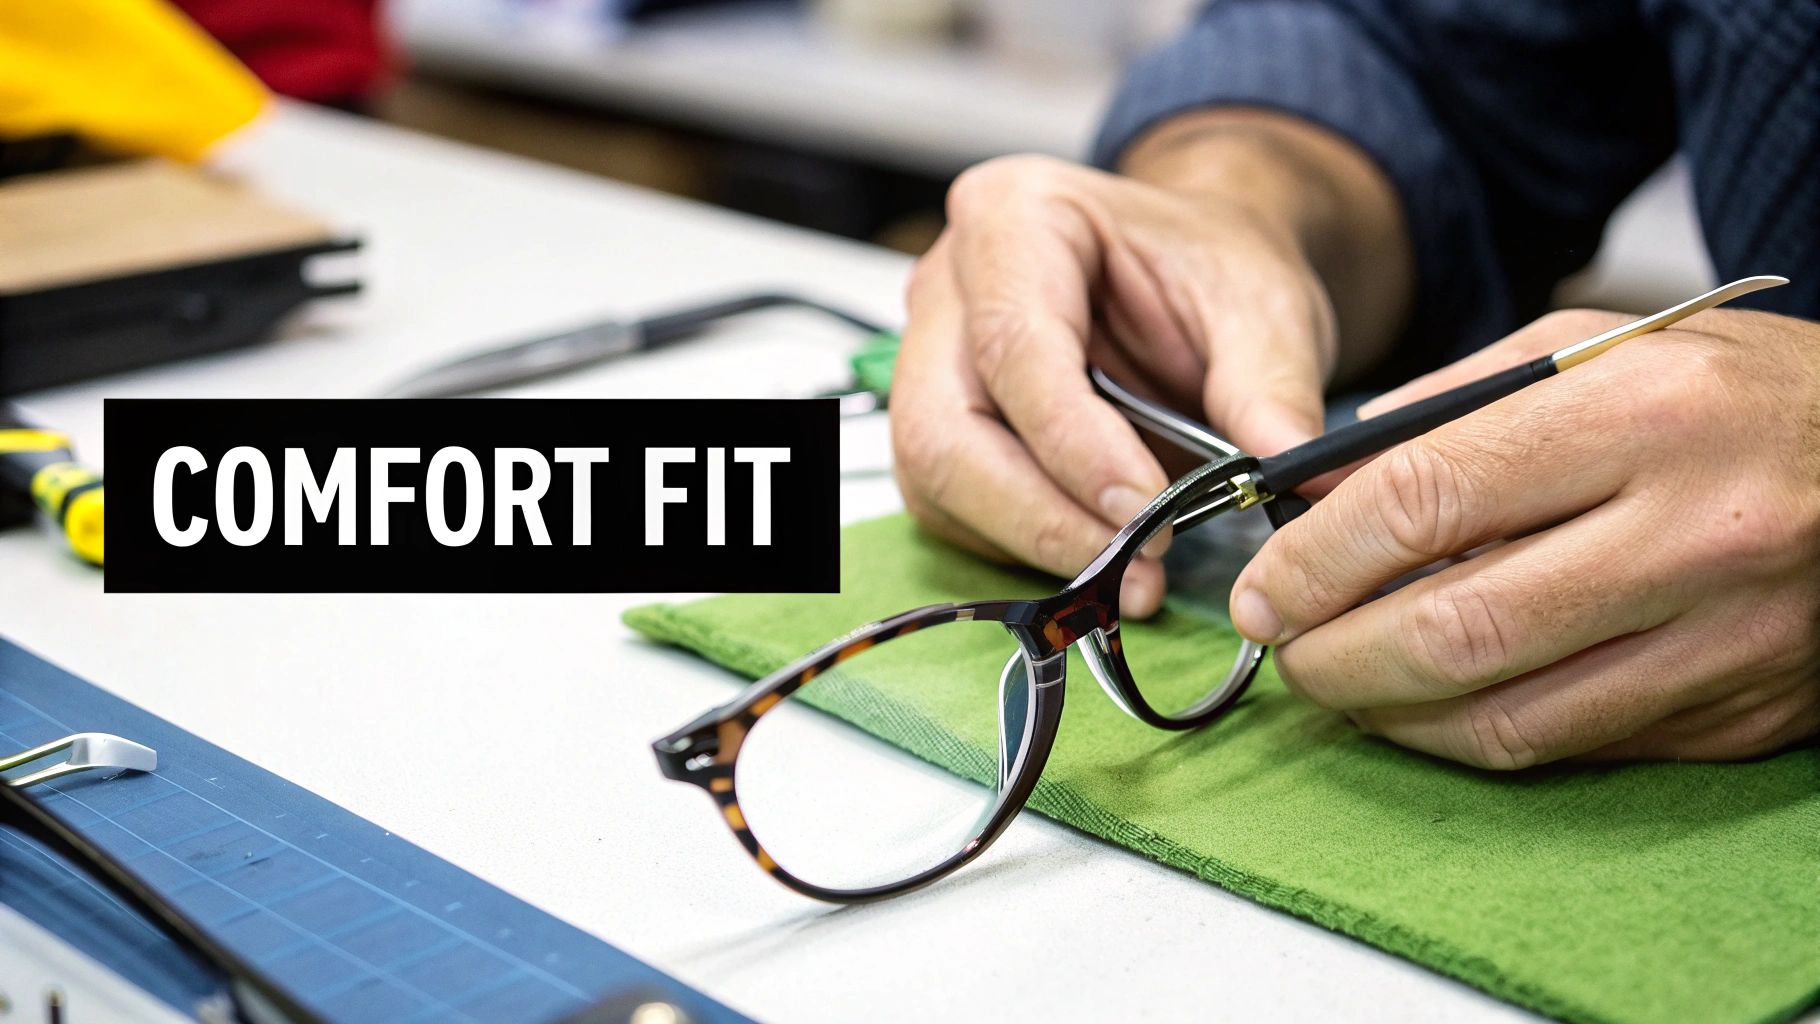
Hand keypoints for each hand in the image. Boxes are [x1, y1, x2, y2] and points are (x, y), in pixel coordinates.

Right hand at [892, 113, 1409, 616]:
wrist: (1191, 275)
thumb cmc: (1208, 266)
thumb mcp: (1263, 307)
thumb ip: (1271, 389)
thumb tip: (1302, 479)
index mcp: (1015, 217)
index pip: (1014, 346)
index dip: (1073, 445)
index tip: (1145, 511)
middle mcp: (948, 288)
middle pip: (943, 429)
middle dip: (1036, 515)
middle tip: (1134, 566)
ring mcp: (929, 361)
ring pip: (937, 480)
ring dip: (1031, 542)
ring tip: (1134, 575)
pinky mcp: (938, 427)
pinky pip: (954, 508)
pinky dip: (1025, 545)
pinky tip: (1101, 555)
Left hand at [1231, 307, 1819, 766]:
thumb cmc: (1737, 391)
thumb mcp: (1598, 348)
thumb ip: (1449, 409)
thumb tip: (1315, 482)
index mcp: (1643, 413)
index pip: (1425, 500)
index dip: (1316, 559)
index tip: (1263, 588)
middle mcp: (1692, 531)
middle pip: (1453, 629)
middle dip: (1333, 655)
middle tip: (1286, 647)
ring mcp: (1726, 636)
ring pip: (1506, 717)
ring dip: (1390, 714)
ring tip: (1342, 681)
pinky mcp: (1741, 710)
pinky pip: (1572, 746)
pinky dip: (1477, 734)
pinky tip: (1434, 702)